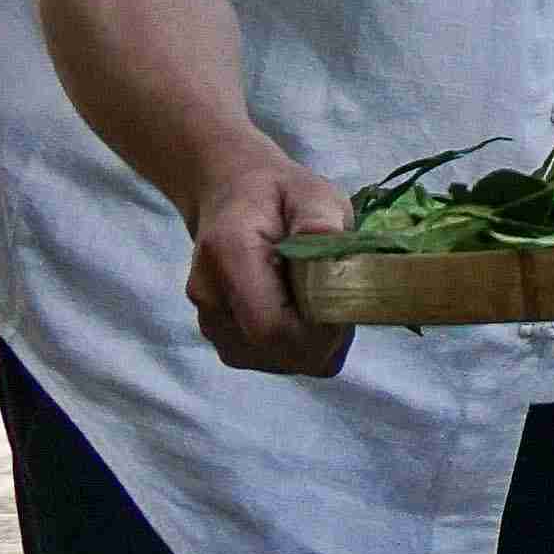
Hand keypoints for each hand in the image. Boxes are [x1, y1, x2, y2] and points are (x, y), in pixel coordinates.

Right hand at [175, 147, 358, 380]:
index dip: (316, 332)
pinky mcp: (220, 337)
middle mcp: (209, 295)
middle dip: (321, 339)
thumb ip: (320, 219)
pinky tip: (302, 313)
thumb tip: (329, 245)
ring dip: (310, 344)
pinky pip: (268, 360)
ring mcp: (209, 321)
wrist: (230, 197)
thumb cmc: (277, 195)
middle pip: (273, 350)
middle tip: (338, 300)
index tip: (343, 306)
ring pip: (275, 361)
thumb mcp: (309, 192)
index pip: (269, 326)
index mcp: (229, 254)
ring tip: (316, 300)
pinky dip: (296, 347)